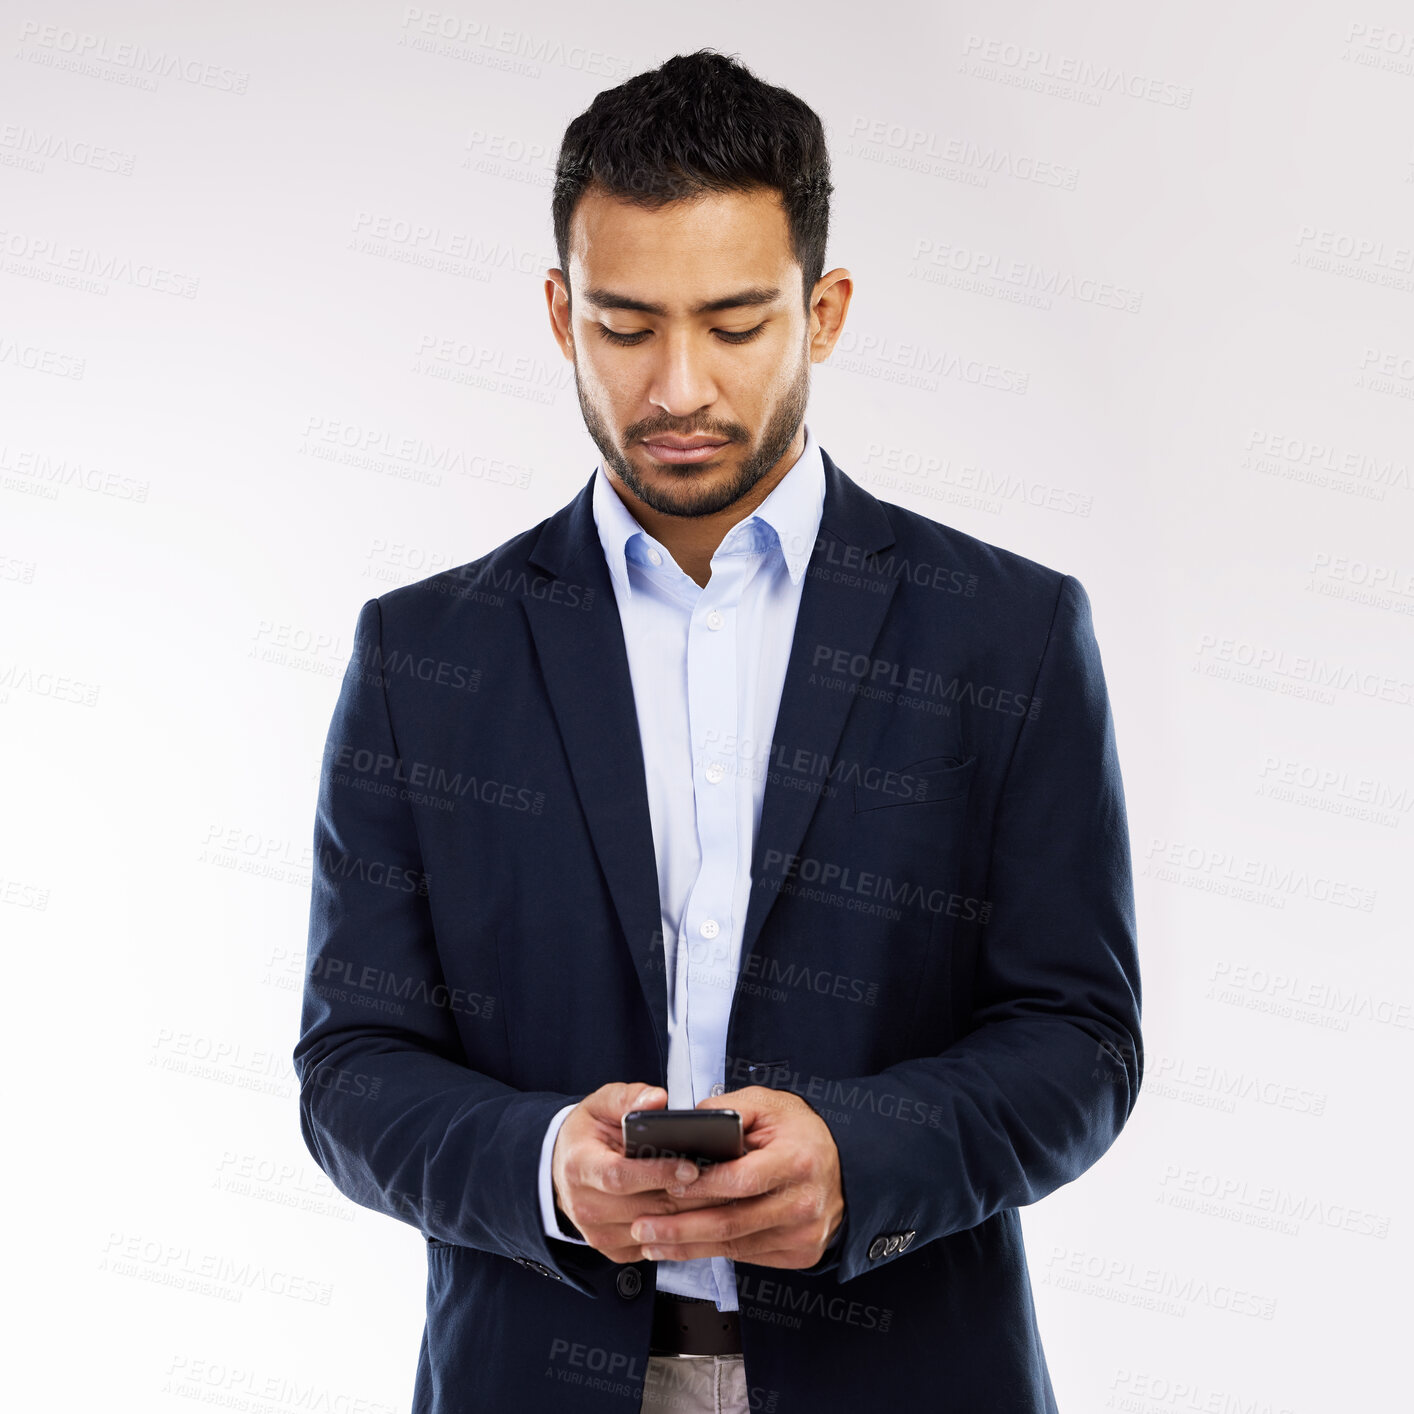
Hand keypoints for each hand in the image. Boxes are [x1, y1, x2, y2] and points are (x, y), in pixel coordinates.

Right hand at [550, 1082, 735, 1263]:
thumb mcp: (601, 1103)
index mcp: (578, 1166)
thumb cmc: (588, 1133)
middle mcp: (584, 1205)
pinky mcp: (612, 1248)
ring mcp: (597, 1232)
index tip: (690, 1166)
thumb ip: (628, 1098)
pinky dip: (679, 1231)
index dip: (657, 1173)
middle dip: (687, 1196)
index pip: (620, 1176)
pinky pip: (654, 1246)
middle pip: (644, 1207)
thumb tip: (655, 1101)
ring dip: (689, 1215)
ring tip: (719, 1195)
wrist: (565, 1164)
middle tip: (722, 1181)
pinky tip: (699, 1211)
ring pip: (654, 1230)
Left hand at [626, 1086, 843, 1269]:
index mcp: (798, 1160)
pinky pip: (747, 1257)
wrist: (846, 1167)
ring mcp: (804, 1235)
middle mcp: (803, 1203)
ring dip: (687, 1247)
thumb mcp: (770, 1104)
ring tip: (649, 1241)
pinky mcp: (800, 1254)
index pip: (742, 1180)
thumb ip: (729, 1110)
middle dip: (680, 1228)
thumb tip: (686, 1122)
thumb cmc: (801, 1131)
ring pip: (735, 1246)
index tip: (667, 1186)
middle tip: (642, 1226)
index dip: (702, 1185)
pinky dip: (712, 1254)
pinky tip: (683, 1247)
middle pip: (732, 1223)